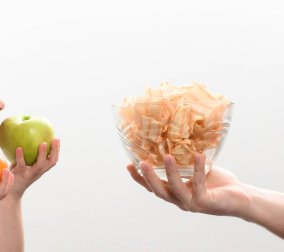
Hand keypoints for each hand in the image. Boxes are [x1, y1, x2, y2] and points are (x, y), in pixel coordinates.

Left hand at [9, 138, 59, 197]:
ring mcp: (30, 174)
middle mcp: (38, 172)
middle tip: (54, 139)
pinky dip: (20, 156)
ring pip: (40, 165)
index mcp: (41, 169)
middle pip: (51, 162)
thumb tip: (26, 135)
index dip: (57, 150)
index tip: (57, 139)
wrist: (11, 192)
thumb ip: (27, 154)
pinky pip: (22, 164)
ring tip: (43, 143)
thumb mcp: (24, 164)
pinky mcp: (20, 175)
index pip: (53, 160)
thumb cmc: (17, 174)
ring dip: (43, 154)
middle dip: (55, 151)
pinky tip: (19, 148)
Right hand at [127, 153, 250, 217]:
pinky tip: (197, 155)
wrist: (242, 198)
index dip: (140, 179)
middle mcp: (180, 201)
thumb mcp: (197, 171)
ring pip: (175, 189)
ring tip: (167, 156)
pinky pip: (198, 184)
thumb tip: (176, 138)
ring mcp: (192, 203)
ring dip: (170, 173)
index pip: (153, 187)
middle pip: (158, 191)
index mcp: (175, 193)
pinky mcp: (206, 202)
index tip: (128, 165)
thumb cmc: (218, 183)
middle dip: (148, 177)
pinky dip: (197, 170)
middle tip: (141, 162)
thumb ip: (185, 162)